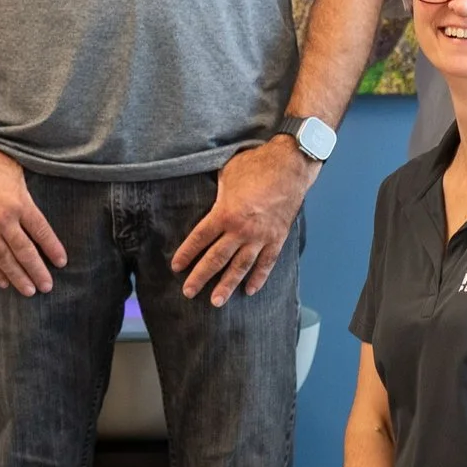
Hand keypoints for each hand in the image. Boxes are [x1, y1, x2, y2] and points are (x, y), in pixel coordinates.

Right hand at [0, 136, 65, 293]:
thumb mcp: (16, 172)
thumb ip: (26, 196)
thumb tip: (36, 212)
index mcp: (19, 202)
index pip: (41, 231)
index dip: (52, 248)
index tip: (61, 262)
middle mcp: (2, 219)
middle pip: (24, 251)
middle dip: (37, 271)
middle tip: (47, 287)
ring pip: (3, 259)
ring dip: (17, 276)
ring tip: (29, 291)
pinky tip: (3, 281)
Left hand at [170, 140, 310, 304]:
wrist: (290, 165)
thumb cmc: (256, 164)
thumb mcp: (227, 174)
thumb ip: (217, 193)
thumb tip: (208, 199)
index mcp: (225, 213)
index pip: (199, 239)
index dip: (186, 254)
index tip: (176, 266)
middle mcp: (241, 230)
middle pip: (216, 259)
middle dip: (200, 277)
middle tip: (188, 292)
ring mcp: (261, 237)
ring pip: (240, 267)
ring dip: (227, 285)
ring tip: (216, 301)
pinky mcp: (277, 238)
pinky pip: (266, 263)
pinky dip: (258, 278)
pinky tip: (250, 290)